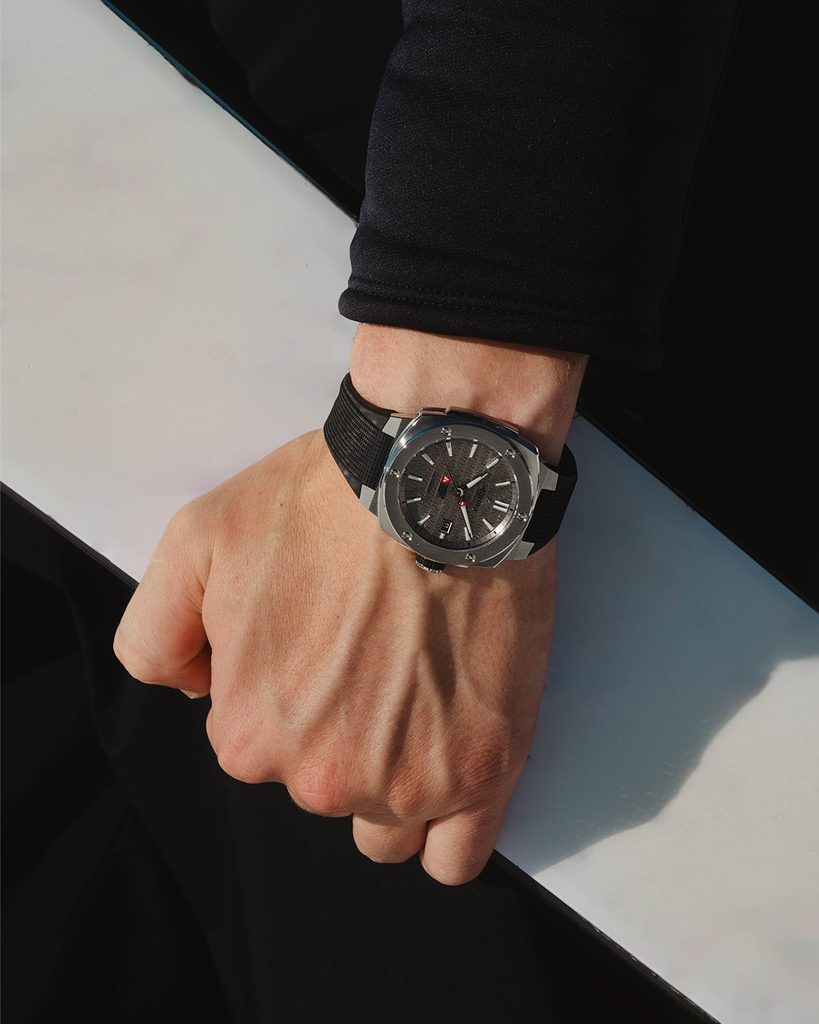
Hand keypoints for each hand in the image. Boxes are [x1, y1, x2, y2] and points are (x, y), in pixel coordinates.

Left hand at [112, 426, 558, 885]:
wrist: (438, 477)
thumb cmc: (325, 504)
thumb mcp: (195, 541)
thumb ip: (156, 637)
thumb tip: (196, 687)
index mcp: (249, 734)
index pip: (253, 745)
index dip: (282, 686)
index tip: (318, 637)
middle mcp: (324, 778)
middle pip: (322, 782)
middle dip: (338, 731)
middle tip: (372, 649)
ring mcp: (411, 783)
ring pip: (387, 823)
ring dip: (392, 776)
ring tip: (416, 692)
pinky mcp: (485, 771)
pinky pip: (454, 857)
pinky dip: (445, 823)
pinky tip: (444, 761)